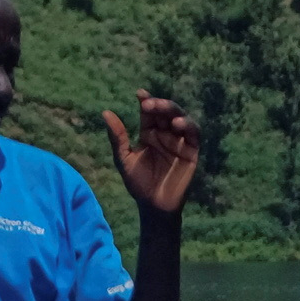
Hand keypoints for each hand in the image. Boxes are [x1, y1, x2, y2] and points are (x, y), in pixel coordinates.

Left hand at [98, 93, 203, 221]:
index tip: (139, 94)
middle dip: (158, 104)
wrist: (153, 206)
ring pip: (181, 118)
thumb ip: (117, 137)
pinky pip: (194, 133)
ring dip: (173, 110)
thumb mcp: (124, 159)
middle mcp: (165, 134)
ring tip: (161, 110)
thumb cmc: (138, 184)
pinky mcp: (192, 151)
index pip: (149, 112)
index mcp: (149, 133)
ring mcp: (179, 141)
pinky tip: (177, 124)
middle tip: (148, 103)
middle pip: (165, 111)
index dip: (146, 100)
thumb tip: (105, 112)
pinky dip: (188, 125)